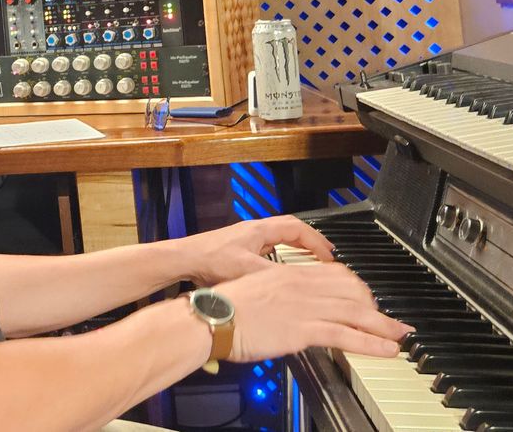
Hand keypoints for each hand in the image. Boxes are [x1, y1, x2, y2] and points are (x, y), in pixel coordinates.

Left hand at [178, 215, 335, 285]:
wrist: (183, 260)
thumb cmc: (210, 260)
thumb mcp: (247, 270)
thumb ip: (272, 275)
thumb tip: (296, 283)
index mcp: (260, 230)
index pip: (298, 228)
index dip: (316, 241)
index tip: (329, 256)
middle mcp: (254, 230)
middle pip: (290, 229)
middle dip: (310, 241)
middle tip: (325, 256)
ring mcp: (245, 238)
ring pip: (278, 238)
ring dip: (295, 248)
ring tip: (309, 262)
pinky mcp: (237, 249)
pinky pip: (267, 248)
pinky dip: (280, 256)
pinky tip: (281, 271)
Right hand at [214, 261, 410, 361]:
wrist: (213, 316)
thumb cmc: (225, 306)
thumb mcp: (255, 290)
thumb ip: (277, 294)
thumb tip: (287, 306)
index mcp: (291, 275)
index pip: (336, 274)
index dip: (358, 287)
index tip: (366, 298)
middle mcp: (303, 286)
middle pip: (352, 292)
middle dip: (376, 306)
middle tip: (389, 319)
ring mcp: (306, 307)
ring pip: (356, 313)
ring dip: (383, 326)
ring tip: (399, 335)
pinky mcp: (304, 329)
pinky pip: (347, 335)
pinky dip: (372, 343)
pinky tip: (386, 349)